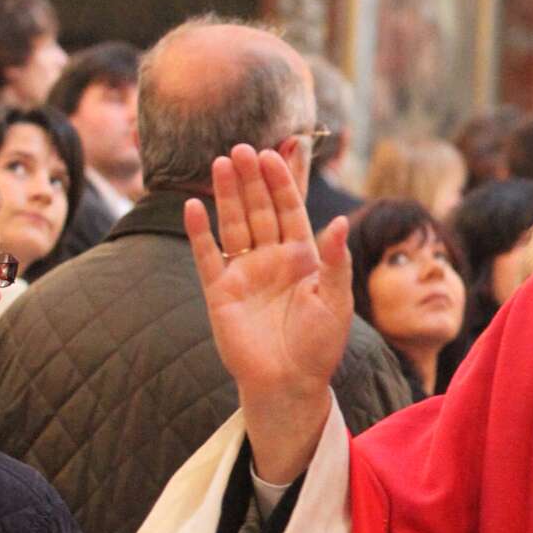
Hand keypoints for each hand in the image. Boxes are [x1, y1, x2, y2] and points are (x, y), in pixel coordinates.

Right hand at [186, 145, 352, 482]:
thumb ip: (335, 262)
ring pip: (234, 224)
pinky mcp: (220, 292)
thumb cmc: (319, 345)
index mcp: (303, 257)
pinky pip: (207, 256)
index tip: (274, 152)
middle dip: (252, 179)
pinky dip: (199, 232)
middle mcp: (272, 258)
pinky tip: (193, 206)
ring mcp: (245, 273)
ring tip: (220, 162)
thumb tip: (339, 223)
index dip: (283, 181)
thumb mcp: (336, 301)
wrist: (289, 384)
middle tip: (242, 148)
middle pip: (259, 209)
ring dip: (227, 195)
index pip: (291, 209)